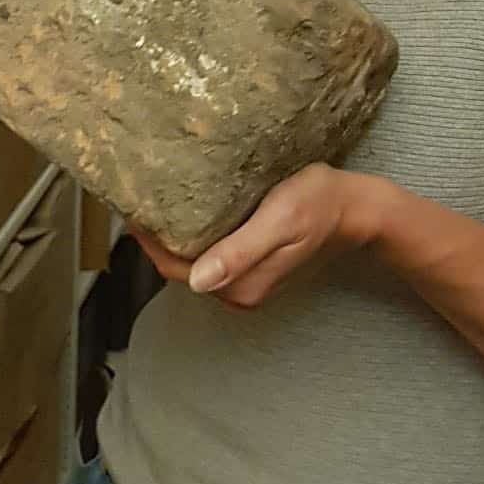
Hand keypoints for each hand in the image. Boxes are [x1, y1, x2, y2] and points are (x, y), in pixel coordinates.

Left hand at [130, 164, 383, 308]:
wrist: (353, 207)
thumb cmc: (319, 204)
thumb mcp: (281, 221)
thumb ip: (240, 252)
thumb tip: (197, 280)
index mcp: (240, 286)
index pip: (175, 267)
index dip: (148, 240)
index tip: (129, 207)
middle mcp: (236, 289)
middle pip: (178, 266)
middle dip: (154, 235)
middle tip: (133, 194)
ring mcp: (242, 278)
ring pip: (192, 258)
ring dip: (171, 233)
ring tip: (152, 196)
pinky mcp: (248, 262)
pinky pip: (208, 251)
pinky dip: (191, 231)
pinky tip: (185, 206)